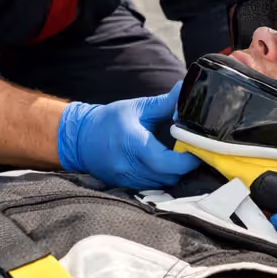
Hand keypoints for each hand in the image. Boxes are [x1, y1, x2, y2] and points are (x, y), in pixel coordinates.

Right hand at [57, 82, 199, 188]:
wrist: (80, 139)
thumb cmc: (109, 121)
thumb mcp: (137, 107)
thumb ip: (164, 103)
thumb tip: (185, 90)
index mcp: (134, 145)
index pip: (169, 163)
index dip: (188, 160)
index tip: (196, 149)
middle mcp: (130, 167)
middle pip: (169, 177)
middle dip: (184, 167)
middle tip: (190, 152)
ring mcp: (126, 179)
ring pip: (161, 185)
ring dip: (173, 174)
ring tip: (177, 159)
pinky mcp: (125, 186)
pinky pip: (150, 187)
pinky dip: (160, 179)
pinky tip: (162, 166)